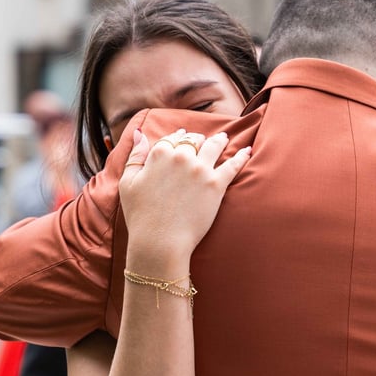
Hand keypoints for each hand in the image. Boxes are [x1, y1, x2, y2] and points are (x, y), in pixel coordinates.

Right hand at [119, 128, 250, 266]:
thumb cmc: (141, 216)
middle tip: (203, 141)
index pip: (172, 138)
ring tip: (224, 138)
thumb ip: (135, 156)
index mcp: (159, 154)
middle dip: (198, 140)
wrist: (160, 241)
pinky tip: (247, 151)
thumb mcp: (128, 183)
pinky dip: (241, 156)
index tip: (183, 136)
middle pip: (194, 141)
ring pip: (214, 146)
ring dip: (219, 140)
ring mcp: (200, 170)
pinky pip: (233, 165)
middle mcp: (181, 157)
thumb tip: (141, 134)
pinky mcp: (216, 185)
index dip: (178, 137)